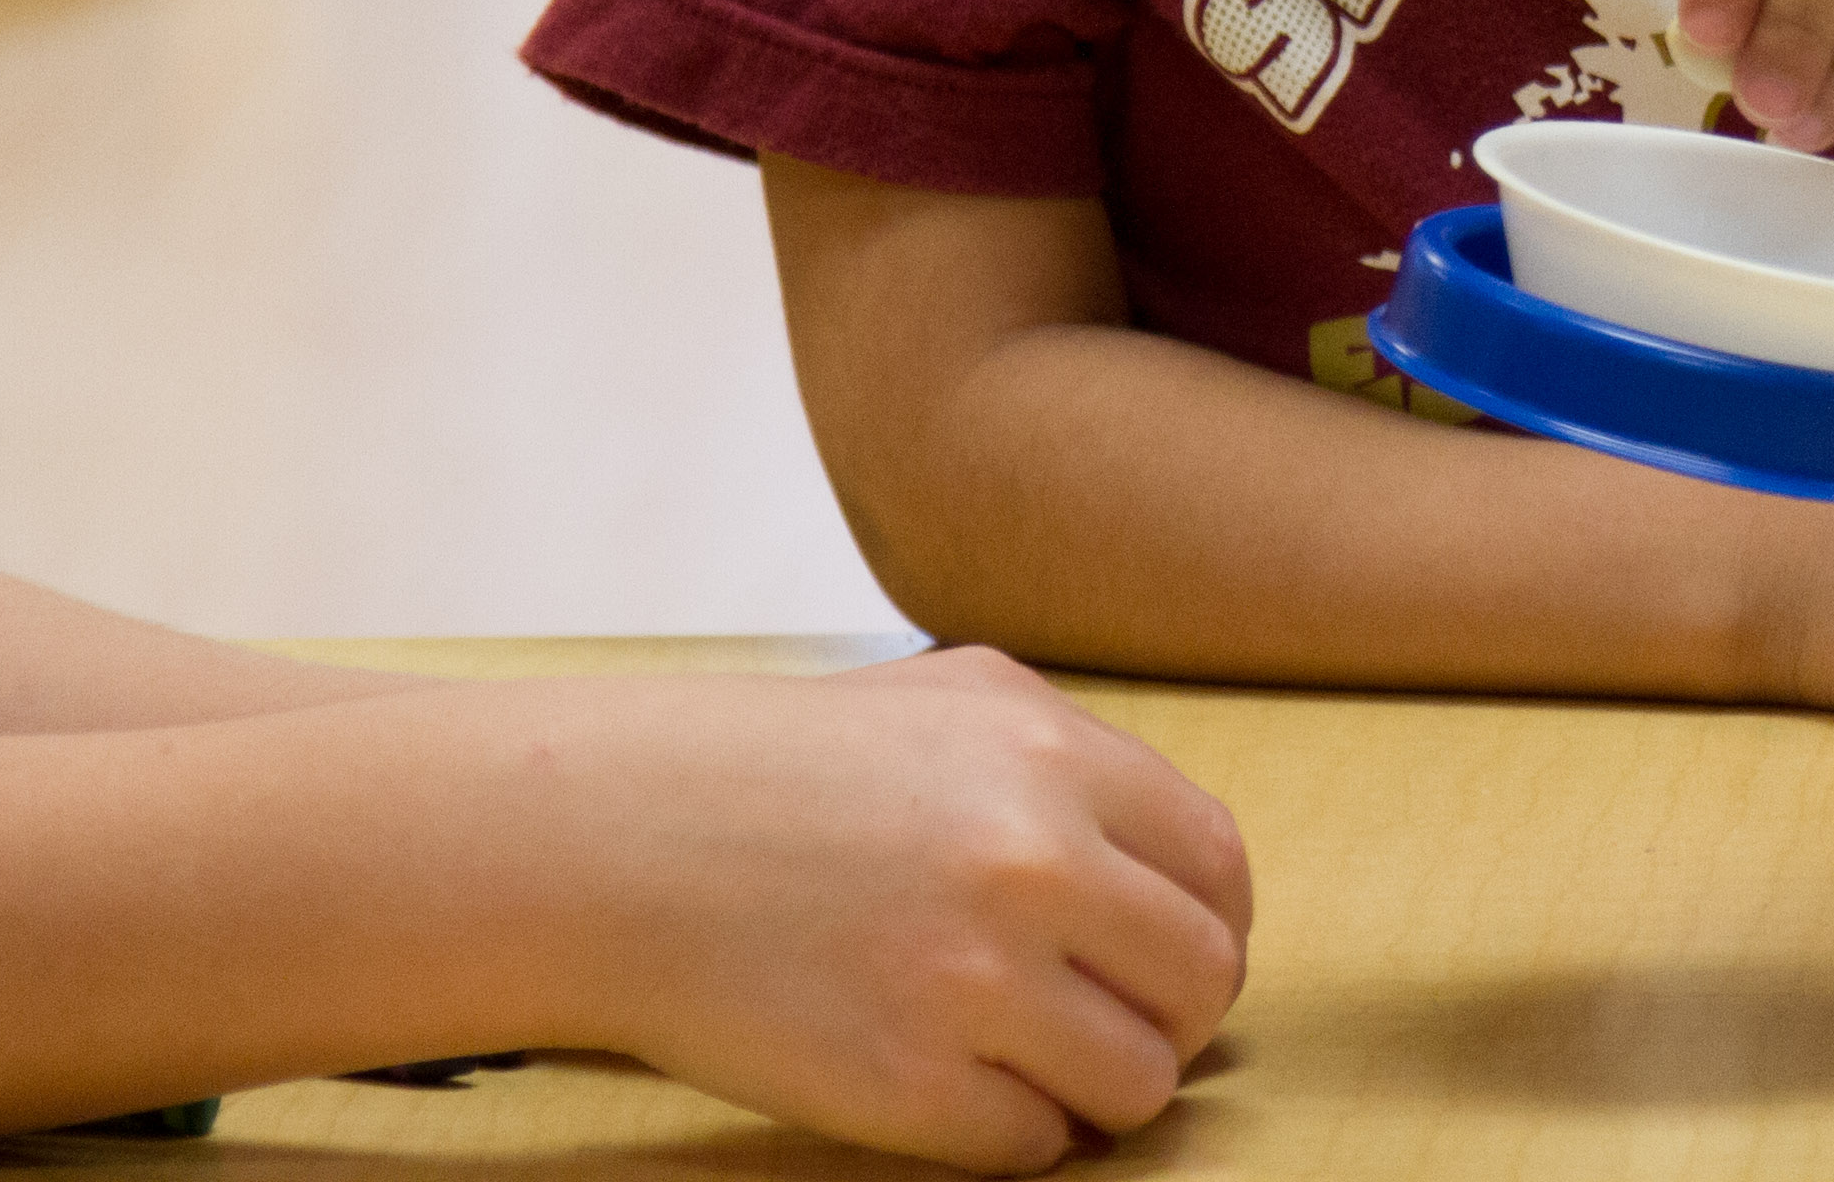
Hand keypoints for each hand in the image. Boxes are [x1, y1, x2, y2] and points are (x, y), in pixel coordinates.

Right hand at [531, 645, 1252, 1172]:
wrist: (613, 843)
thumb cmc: (779, 768)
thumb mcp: (954, 696)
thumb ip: (1083, 760)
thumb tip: (1185, 871)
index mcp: (1053, 760)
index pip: (1220, 873)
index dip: (1213, 930)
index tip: (1175, 960)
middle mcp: (1032, 865)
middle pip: (1199, 984)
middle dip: (1172, 1017)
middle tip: (1117, 1024)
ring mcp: (969, 981)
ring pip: (1138, 1081)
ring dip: (1102, 1088)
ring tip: (1039, 1063)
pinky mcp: (903, 1086)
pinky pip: (1035, 1146)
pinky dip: (1017, 1134)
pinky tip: (961, 1090)